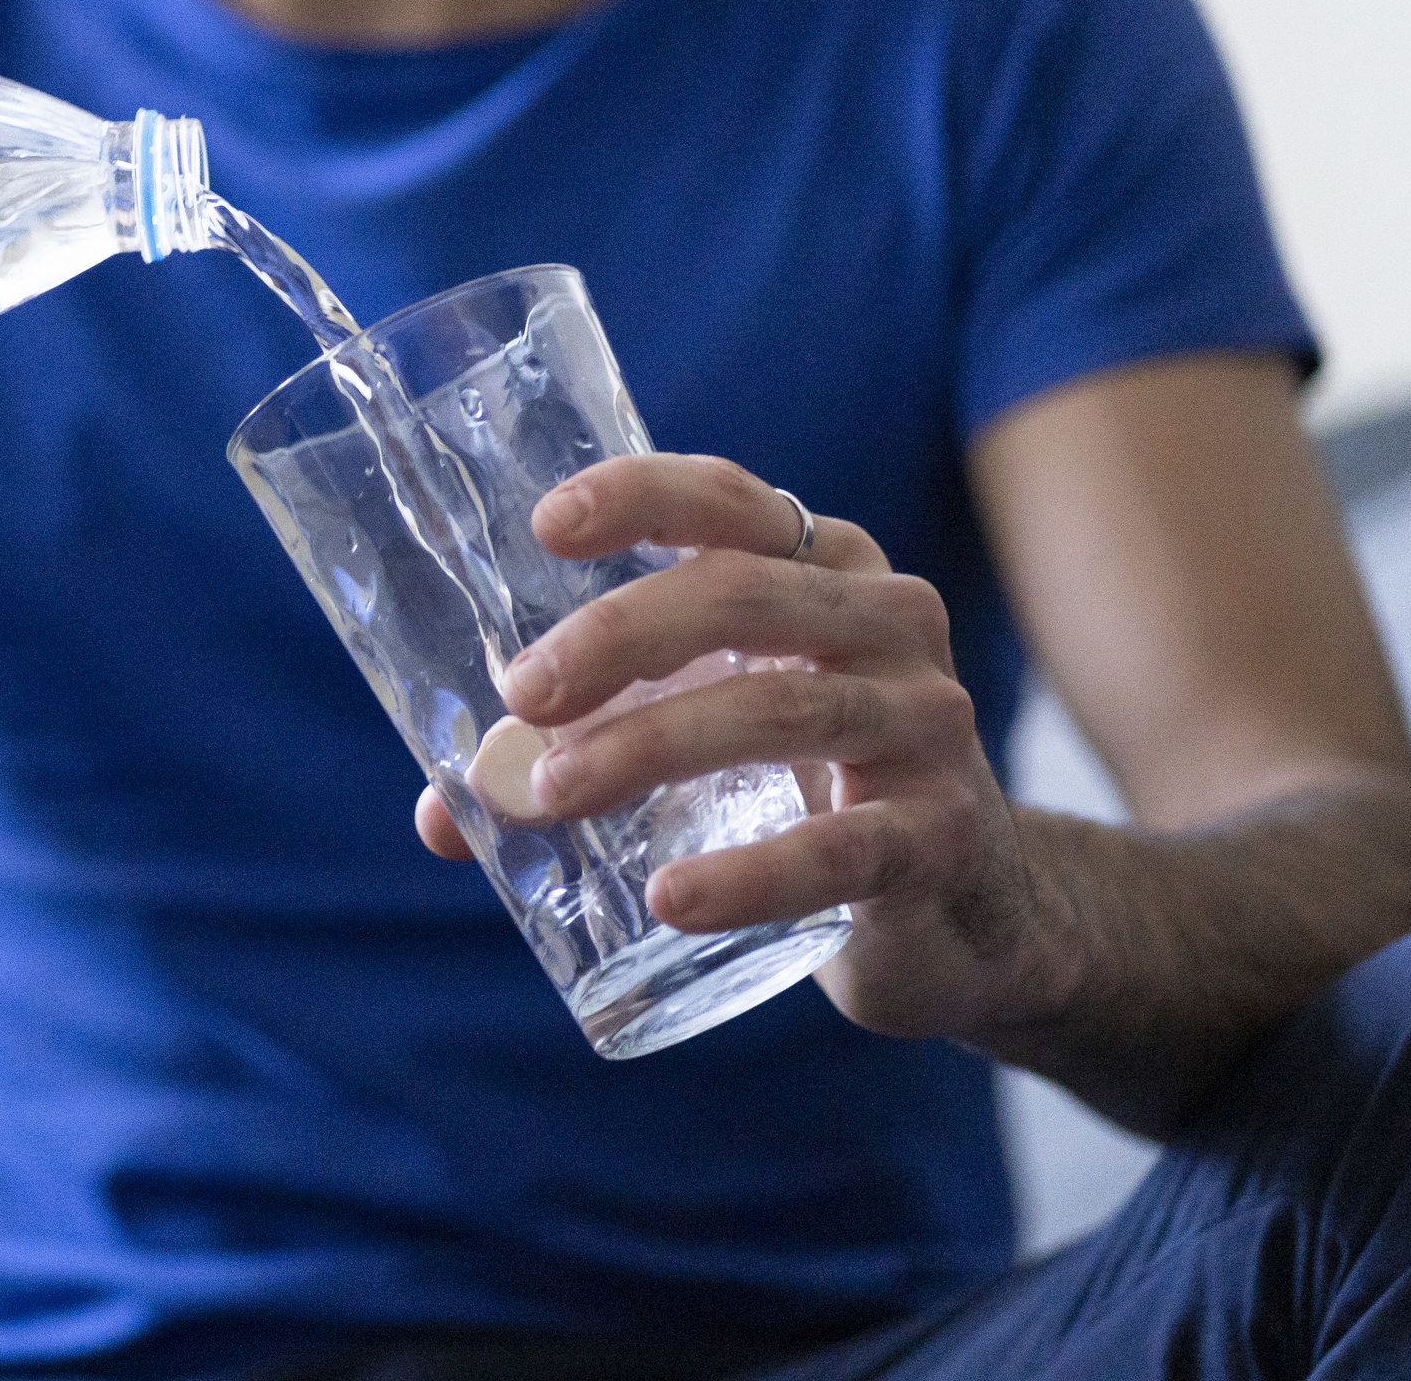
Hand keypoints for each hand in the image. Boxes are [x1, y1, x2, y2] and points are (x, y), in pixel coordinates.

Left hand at [413, 454, 1053, 1041]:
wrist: (969, 914)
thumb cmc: (810, 794)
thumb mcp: (708, 746)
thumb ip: (585, 752)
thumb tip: (441, 812)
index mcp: (823, 570)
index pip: (733, 501)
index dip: (642, 496)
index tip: (548, 525)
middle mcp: (887, 622)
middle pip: (742, 595)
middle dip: (617, 637)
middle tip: (522, 695)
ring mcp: (927, 727)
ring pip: (780, 712)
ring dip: (650, 746)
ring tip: (552, 792)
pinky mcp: (943, 838)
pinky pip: (842, 847)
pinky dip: (748, 875)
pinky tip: (671, 897)